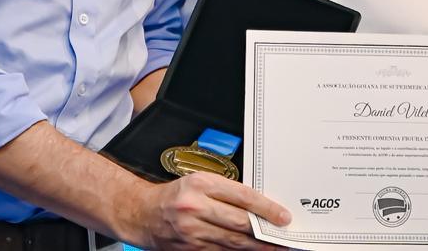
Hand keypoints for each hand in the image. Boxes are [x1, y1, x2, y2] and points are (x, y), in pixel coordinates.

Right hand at [132, 171, 290, 249]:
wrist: (142, 214)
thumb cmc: (174, 196)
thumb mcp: (198, 182)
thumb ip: (225, 192)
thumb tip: (257, 207)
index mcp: (200, 185)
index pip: (242, 196)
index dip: (266, 208)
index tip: (282, 216)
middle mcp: (195, 208)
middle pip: (240, 223)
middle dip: (266, 232)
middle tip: (284, 237)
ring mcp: (191, 232)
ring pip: (233, 242)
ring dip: (257, 247)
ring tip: (274, 247)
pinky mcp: (190, 250)